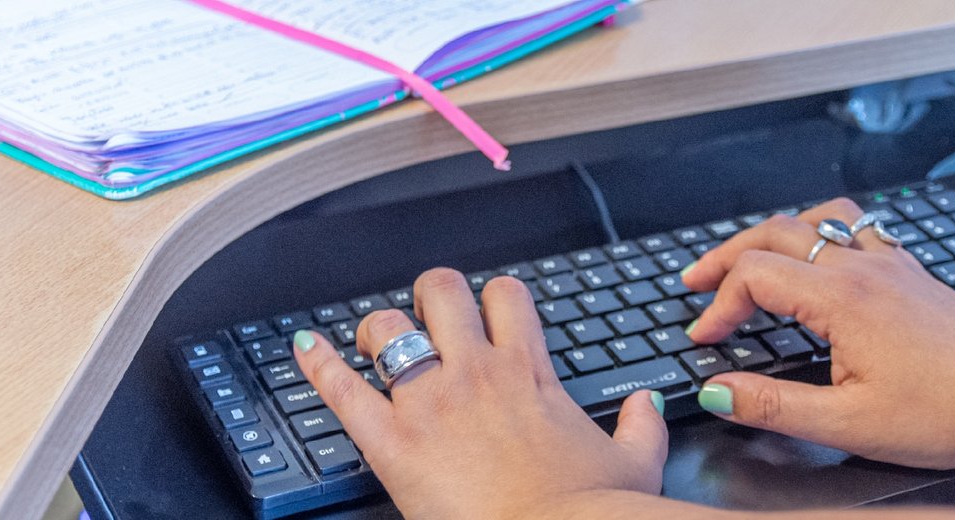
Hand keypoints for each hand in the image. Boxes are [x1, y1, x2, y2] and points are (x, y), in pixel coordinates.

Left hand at [291, 269, 667, 518]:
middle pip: (443, 293)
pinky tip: (305, 349)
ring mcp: (431, 402)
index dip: (493, 298)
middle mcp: (476, 373)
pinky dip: (318, 365)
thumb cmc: (591, 511)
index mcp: (528, 373)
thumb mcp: (634, 461)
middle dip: (432, 297)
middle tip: (429, 317)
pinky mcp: (392, 441)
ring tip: (376, 339)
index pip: (507, 298)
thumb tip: (648, 406)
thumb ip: (642, 425)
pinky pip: (342, 388)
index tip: (487, 314)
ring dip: (380, 328)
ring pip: (389, 327)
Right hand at [681, 198, 954, 468]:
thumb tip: (718, 391)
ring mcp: (890, 263)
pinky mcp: (909, 272)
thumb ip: (774, 406)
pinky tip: (816, 260)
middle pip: (775, 232)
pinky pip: (854, 229)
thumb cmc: (949, 412)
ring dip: (772, 235)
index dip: (718, 305)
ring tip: (747, 259)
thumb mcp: (848, 424)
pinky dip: (817, 236)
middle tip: (696, 281)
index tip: (707, 338)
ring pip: (816, 220)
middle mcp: (864, 269)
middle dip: (726, 256)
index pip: (754, 275)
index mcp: (843, 299)